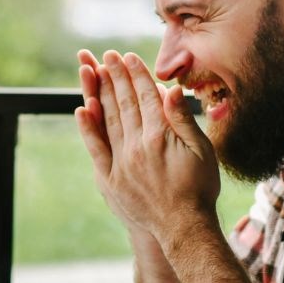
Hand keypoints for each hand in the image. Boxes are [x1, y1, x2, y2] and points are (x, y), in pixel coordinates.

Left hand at [74, 49, 220, 241]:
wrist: (183, 227)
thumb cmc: (199, 188)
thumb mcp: (201, 150)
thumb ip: (183, 119)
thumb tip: (171, 89)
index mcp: (160, 136)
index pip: (145, 97)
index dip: (136, 75)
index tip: (127, 56)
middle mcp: (137, 146)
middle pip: (123, 103)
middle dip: (114, 76)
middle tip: (106, 55)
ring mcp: (121, 162)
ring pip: (108, 119)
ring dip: (100, 93)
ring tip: (92, 71)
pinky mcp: (110, 178)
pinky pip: (95, 148)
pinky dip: (87, 128)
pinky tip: (81, 109)